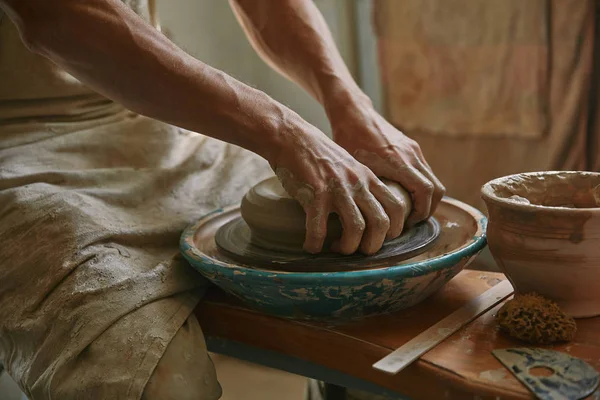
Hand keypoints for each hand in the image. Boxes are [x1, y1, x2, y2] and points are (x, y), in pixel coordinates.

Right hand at [269, 116, 406, 254]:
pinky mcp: (315, 194)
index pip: (396, 207)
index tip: (377, 238)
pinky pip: (319, 228)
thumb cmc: (317, 153)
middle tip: (358, 251)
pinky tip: (310, 246)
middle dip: (371, 245)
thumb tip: (365, 209)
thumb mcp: (349, 165)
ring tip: (335, 249)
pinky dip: (315, 243)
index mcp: (368, 178)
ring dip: (347, 247)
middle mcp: (357, 184)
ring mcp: (337, 189)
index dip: (393, 229)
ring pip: (356, 228)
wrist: (291, 137)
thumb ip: (360, 184)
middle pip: (381, 223)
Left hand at [329, 100, 444, 228]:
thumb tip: (367, 218)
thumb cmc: (348, 140)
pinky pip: (424, 171)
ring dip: (425, 198)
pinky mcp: (411, 146)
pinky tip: (403, 193)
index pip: (426, 192)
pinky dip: (421, 186)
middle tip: (410, 222)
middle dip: (427, 209)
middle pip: (436, 189)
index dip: (421, 212)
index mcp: (398, 161)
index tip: (407, 224)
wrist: (352, 112)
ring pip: (432, 180)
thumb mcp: (354, 168)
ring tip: (406, 211)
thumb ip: (367, 190)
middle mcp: (411, 154)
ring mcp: (413, 149)